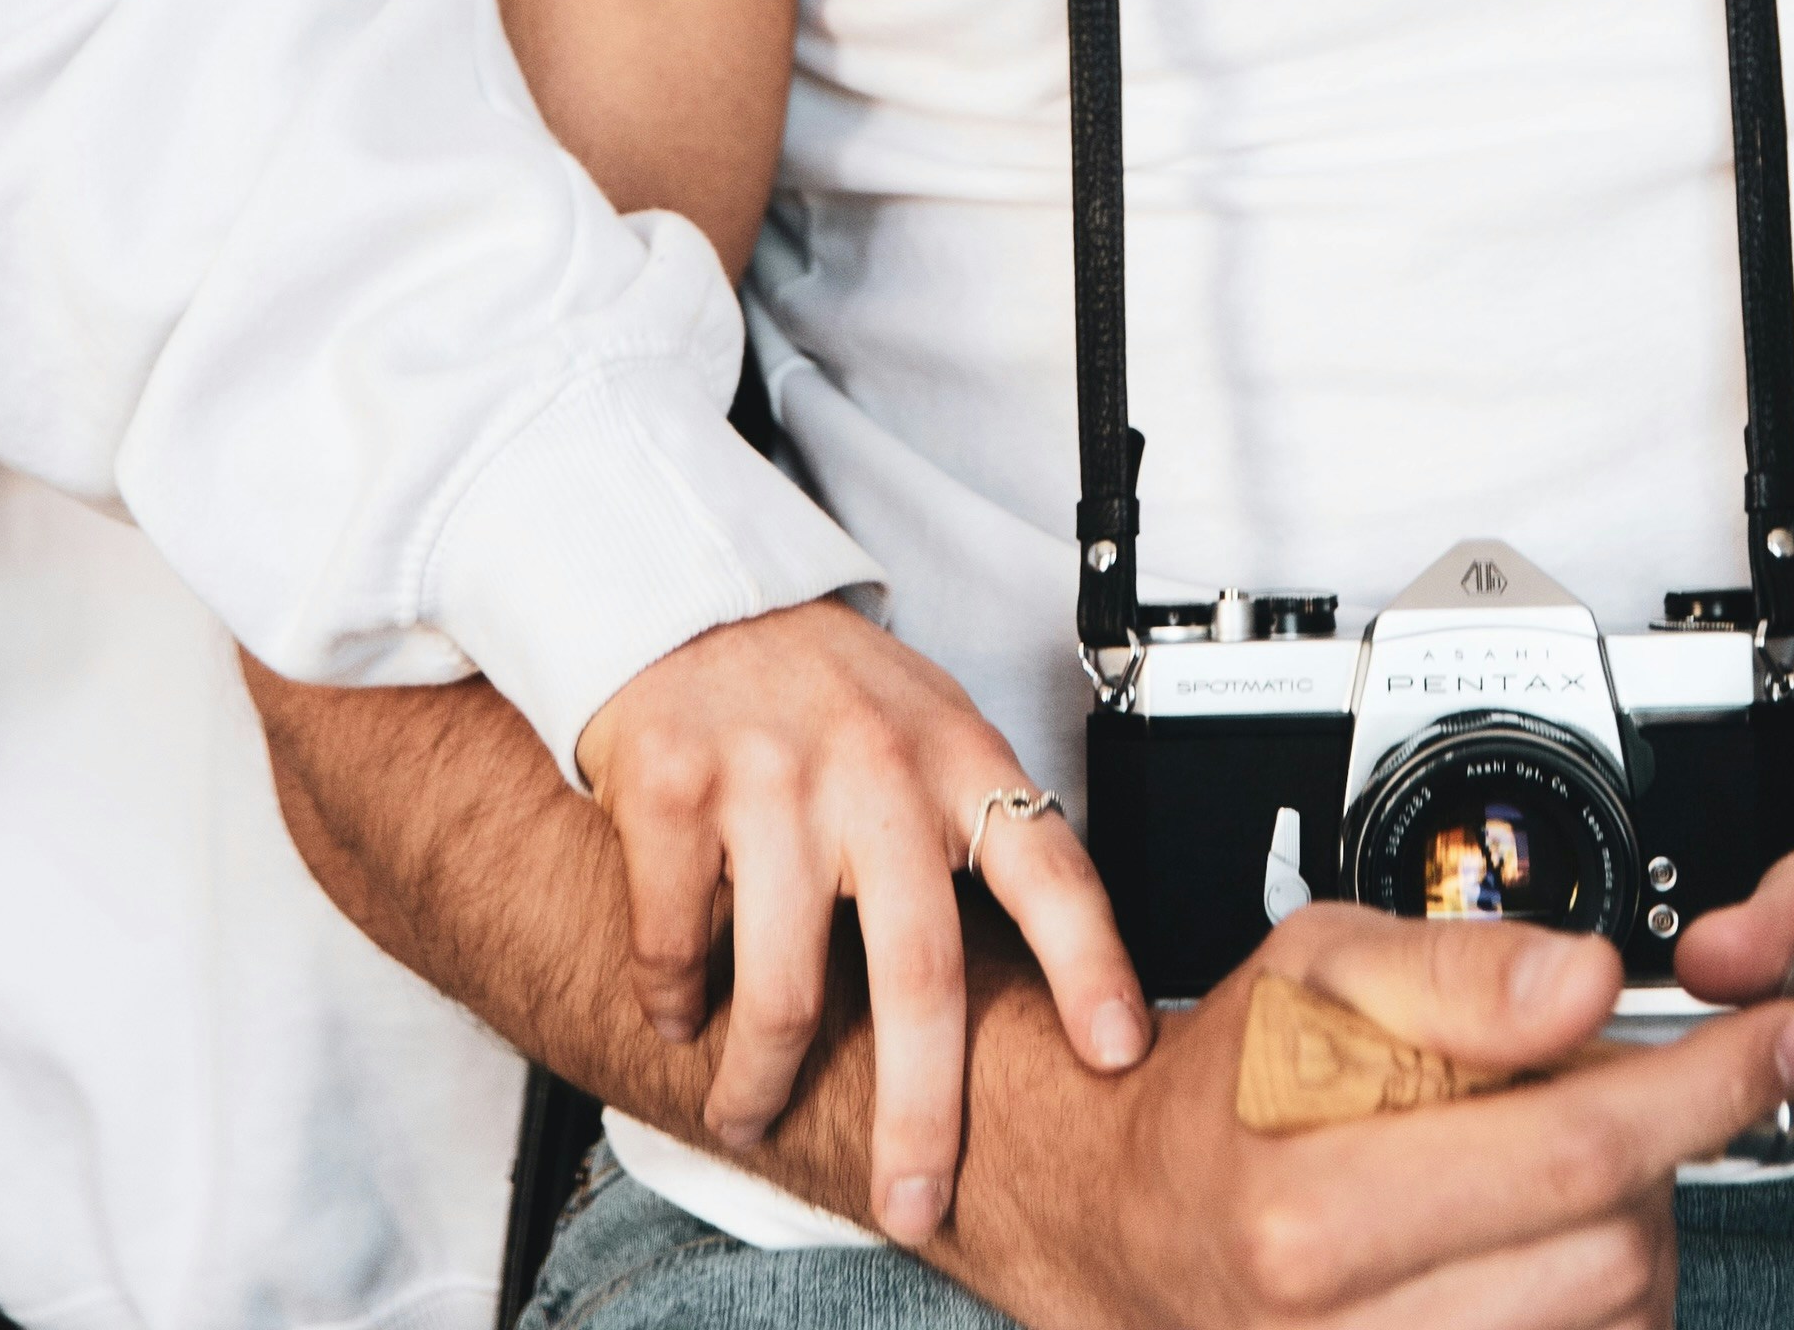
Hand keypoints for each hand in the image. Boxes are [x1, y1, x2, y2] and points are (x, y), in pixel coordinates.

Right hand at [576, 600, 1146, 1220]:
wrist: (693, 595)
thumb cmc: (824, 687)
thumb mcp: (927, 728)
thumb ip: (973, 830)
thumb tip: (1044, 984)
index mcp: (957, 754)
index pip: (1050, 868)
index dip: (1092, 966)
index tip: (1119, 1051)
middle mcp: (875, 767)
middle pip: (920, 972)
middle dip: (922, 1112)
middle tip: (915, 1198)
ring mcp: (773, 778)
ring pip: (782, 990)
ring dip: (760, 1081)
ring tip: (748, 1111)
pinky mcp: (675, 789)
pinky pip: (676, 948)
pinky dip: (674, 1004)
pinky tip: (679, 1012)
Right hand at [941, 900, 1793, 1329]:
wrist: (1140, 1221)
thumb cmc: (1229, 1091)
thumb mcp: (1315, 969)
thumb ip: (1459, 970)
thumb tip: (1584, 979)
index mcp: (1312, 1203)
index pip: (1578, 1150)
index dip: (1703, 1085)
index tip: (1771, 1039)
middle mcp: (1342, 1327)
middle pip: (1616, 1247)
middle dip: (1650, 1153)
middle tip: (1612, 1091)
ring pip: (1613, 1322)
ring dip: (1626, 1236)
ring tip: (1555, 1172)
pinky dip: (1595, 1303)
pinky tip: (1547, 1248)